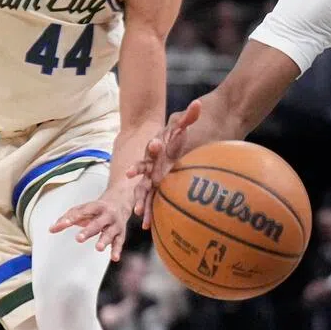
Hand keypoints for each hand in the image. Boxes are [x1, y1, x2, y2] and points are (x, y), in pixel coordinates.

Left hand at [49, 184, 134, 261]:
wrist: (120, 202)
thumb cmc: (97, 209)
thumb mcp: (82, 210)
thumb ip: (67, 219)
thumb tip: (52, 229)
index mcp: (96, 206)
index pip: (83, 212)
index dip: (72, 218)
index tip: (63, 224)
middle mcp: (107, 215)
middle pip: (97, 223)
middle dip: (88, 231)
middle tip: (79, 238)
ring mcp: (115, 224)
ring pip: (110, 233)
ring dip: (104, 240)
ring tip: (99, 248)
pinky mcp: (120, 233)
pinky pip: (119, 242)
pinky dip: (117, 250)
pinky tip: (114, 258)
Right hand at [128, 99, 201, 226]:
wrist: (181, 146)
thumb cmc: (181, 137)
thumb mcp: (185, 125)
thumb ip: (190, 115)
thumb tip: (198, 104)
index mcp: (157, 148)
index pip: (155, 146)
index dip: (155, 145)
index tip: (156, 144)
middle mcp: (152, 163)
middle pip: (144, 167)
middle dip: (139, 172)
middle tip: (132, 174)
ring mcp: (152, 176)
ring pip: (143, 188)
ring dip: (141, 199)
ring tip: (138, 210)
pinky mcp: (157, 189)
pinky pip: (150, 201)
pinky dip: (149, 211)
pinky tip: (147, 225)